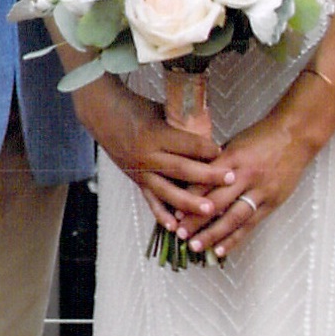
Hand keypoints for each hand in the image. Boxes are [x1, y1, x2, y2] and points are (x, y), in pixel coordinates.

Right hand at [73, 80, 223, 239]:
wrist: (103, 115)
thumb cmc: (136, 108)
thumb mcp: (161, 111)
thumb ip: (183, 127)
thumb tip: (209, 137)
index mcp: (156, 134)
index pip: (188, 145)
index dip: (209, 150)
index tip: (225, 154)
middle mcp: (148, 156)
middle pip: (183, 170)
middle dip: (208, 176)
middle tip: (230, 180)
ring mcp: (141, 171)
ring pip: (168, 191)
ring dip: (189, 203)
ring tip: (209, 210)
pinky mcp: (136, 181)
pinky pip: (151, 201)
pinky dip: (162, 215)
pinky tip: (175, 227)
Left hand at [175, 100, 328, 260]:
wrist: (296, 135)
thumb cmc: (261, 137)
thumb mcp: (234, 143)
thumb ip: (216, 163)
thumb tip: (193, 180)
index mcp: (232, 158)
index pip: (206, 181)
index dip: (189, 197)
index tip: (173, 213)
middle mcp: (245, 175)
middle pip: (216, 202)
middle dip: (196, 220)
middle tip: (179, 234)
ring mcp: (260, 190)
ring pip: (233, 217)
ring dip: (213, 234)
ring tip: (196, 246)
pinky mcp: (272, 201)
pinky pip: (251, 223)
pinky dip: (235, 238)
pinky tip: (221, 249)